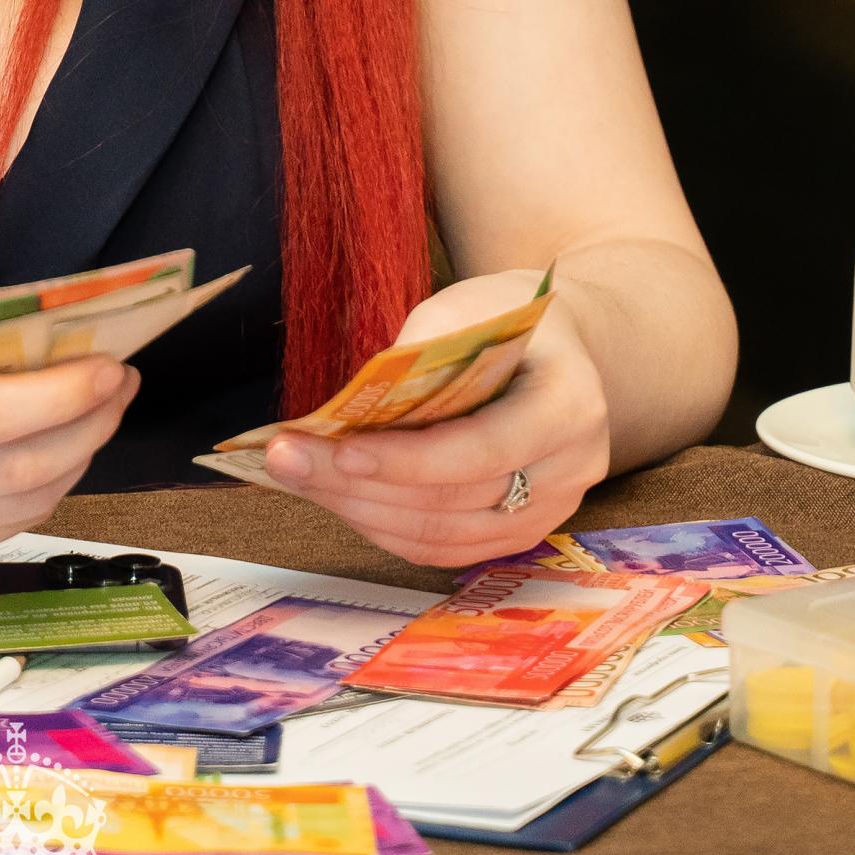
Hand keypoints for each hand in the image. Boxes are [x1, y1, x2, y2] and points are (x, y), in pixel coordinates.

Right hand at [0, 284, 141, 556]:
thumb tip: (65, 358)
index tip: (112, 367)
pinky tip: (55, 446)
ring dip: (75, 459)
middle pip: (10, 474)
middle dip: (85, 429)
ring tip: (97, 410)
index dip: (59, 397)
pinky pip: (1, 526)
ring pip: (18, 509)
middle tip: (120, 386)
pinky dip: (43, 488)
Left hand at [262, 276, 609, 567]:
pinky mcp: (519, 533)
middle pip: (453, 500)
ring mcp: (549, 512)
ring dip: (360, 510)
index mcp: (568, 406)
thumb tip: (359, 401)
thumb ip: (423, 346)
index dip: (407, 459)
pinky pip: (446, 548)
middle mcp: (569, 471)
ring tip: (297, 475)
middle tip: (285, 457)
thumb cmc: (504, 318)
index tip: (339, 449)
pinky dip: (385, 527)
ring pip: (443, 535)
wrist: (553, 348)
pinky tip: (337, 497)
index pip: (482, 449)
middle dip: (359, 484)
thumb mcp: (468, 306)